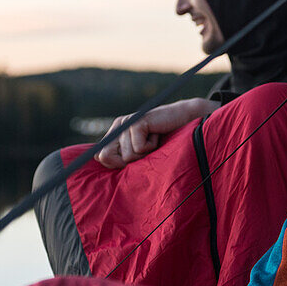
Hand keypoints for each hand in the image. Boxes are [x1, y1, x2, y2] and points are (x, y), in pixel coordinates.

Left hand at [95, 98, 219, 168]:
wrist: (186, 122)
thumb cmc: (165, 142)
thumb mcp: (142, 155)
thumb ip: (122, 159)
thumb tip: (101, 158)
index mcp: (115, 135)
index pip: (101, 156)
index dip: (117, 163)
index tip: (136, 156)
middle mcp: (118, 127)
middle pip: (108, 157)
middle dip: (129, 160)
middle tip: (145, 149)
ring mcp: (126, 124)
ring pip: (127, 156)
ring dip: (146, 154)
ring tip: (154, 140)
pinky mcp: (137, 123)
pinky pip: (138, 148)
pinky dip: (152, 147)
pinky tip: (157, 135)